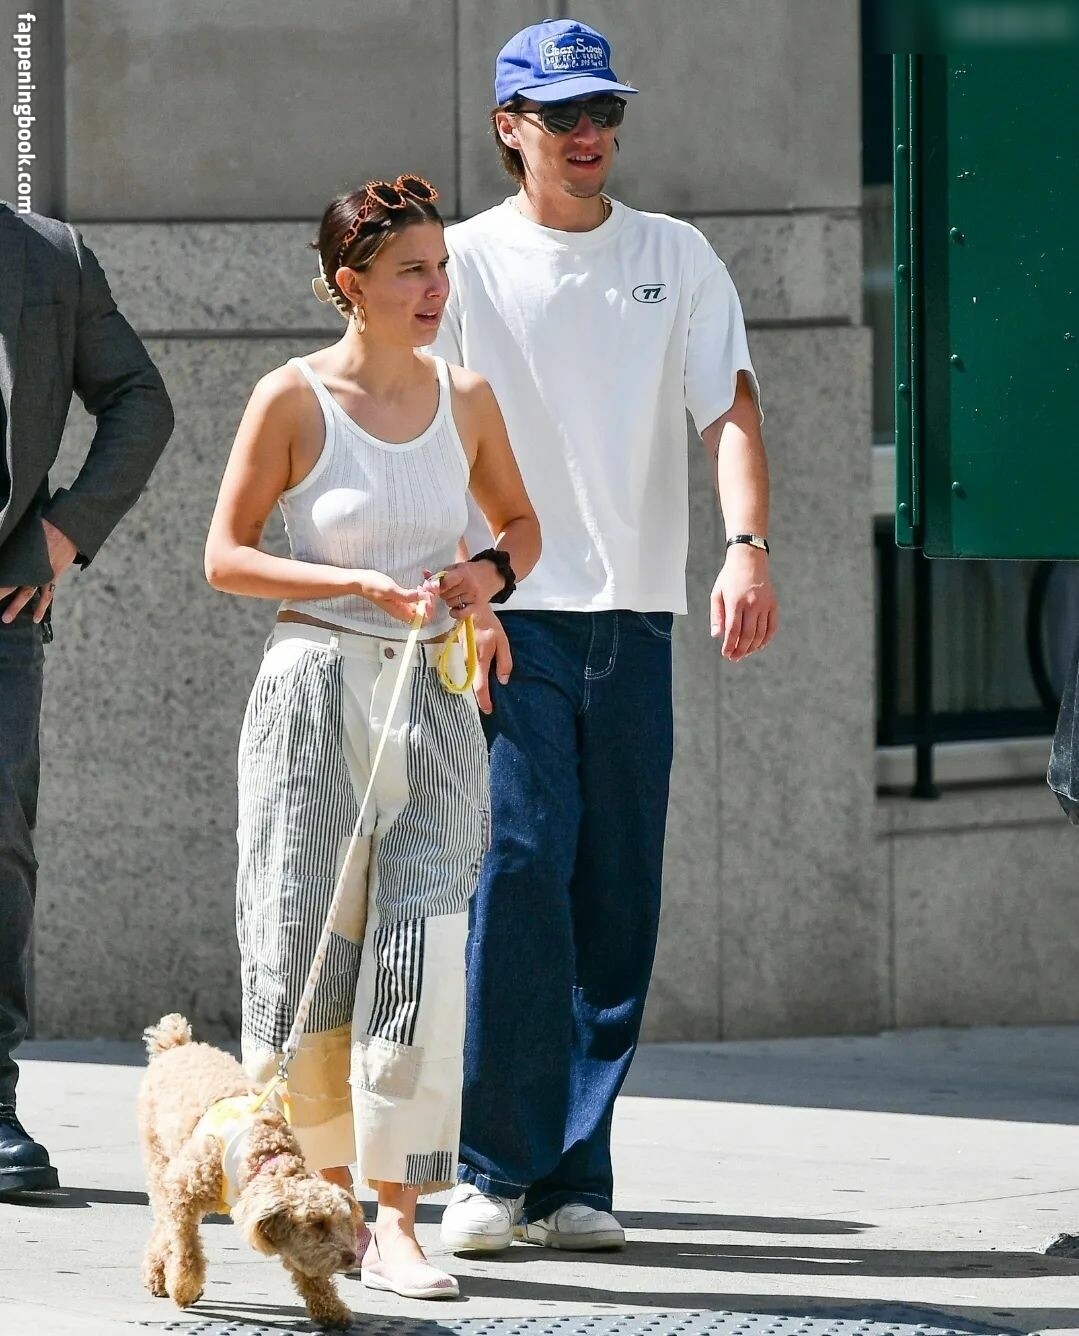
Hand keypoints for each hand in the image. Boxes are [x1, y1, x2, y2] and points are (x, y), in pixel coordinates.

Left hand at [0, 519, 77, 624]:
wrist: (69, 528)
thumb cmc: (46, 524)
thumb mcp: (26, 531)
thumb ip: (16, 543)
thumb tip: (4, 543)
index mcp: (21, 555)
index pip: (5, 572)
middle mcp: (30, 566)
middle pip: (10, 583)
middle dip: (0, 594)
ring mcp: (43, 573)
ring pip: (26, 593)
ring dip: (16, 606)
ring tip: (6, 619)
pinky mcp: (54, 576)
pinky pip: (47, 595)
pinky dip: (41, 607)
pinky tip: (35, 618)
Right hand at [358, 571, 435, 625]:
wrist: (362, 581)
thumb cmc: (372, 586)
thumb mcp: (389, 590)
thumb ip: (405, 595)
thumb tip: (420, 597)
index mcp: (401, 612)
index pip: (422, 620)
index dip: (428, 610)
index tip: (428, 596)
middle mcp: (404, 610)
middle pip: (425, 612)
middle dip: (431, 600)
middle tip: (430, 586)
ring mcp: (404, 604)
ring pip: (423, 604)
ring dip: (428, 595)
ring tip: (427, 583)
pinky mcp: (403, 597)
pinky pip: (418, 597)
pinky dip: (424, 591)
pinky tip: (422, 583)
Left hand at [426, 560, 501, 622]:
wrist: (493, 574)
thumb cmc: (472, 571)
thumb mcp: (457, 567)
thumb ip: (441, 573)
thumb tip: (425, 574)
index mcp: (463, 573)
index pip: (444, 583)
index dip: (437, 586)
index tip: (435, 586)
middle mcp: (469, 585)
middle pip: (446, 595)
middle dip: (443, 593)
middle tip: (449, 589)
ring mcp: (473, 597)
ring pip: (451, 603)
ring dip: (450, 601)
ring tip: (456, 595)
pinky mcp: (477, 606)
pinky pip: (460, 614)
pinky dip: (455, 612)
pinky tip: (455, 608)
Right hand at [470, 602, 511, 714]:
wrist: (470, 609)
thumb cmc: (488, 624)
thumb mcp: (502, 642)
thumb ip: (504, 662)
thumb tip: (503, 680)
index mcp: (480, 660)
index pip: (480, 687)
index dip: (484, 701)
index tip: (489, 711)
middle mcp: (468, 662)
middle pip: (474, 685)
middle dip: (482, 697)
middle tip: (491, 705)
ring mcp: (463, 658)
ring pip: (471, 678)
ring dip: (479, 686)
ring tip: (489, 694)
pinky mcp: (461, 654)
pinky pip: (469, 670)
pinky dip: (476, 676)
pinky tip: (484, 677)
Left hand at [710, 545, 777, 661]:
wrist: (749, 559)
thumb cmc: (729, 577)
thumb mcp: (717, 593)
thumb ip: (716, 615)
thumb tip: (716, 635)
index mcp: (736, 602)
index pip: (733, 630)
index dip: (730, 645)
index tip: (726, 654)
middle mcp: (752, 604)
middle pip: (748, 635)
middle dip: (741, 650)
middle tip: (734, 658)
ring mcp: (765, 604)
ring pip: (761, 633)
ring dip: (753, 647)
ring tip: (744, 653)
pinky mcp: (773, 604)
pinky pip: (772, 627)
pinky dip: (766, 639)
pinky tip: (759, 646)